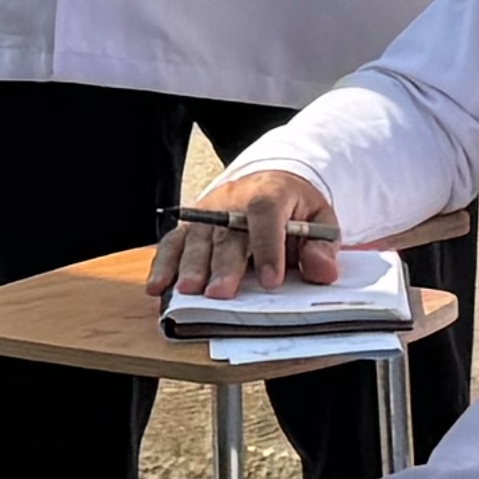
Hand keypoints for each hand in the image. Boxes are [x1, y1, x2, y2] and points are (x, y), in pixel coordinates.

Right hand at [145, 166, 342, 300]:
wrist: (269, 184)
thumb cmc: (296, 209)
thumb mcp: (321, 220)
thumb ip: (322, 246)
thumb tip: (321, 270)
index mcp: (271, 193)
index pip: (266, 214)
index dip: (268, 247)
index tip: (271, 281)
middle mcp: (233, 200)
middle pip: (226, 232)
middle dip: (222, 265)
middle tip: (219, 294)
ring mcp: (208, 212)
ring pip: (196, 239)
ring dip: (190, 267)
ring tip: (187, 292)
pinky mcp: (191, 225)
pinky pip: (173, 243)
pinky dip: (162, 265)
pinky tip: (156, 286)